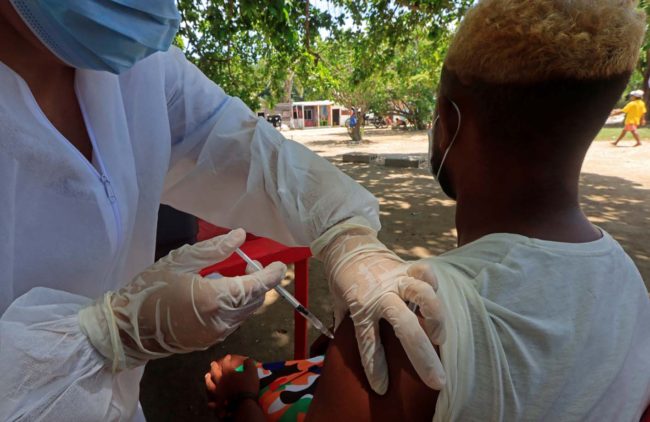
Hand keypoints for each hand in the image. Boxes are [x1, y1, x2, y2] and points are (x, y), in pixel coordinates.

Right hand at [78, 229, 286, 370]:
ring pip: (245, 313)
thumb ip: (213, 250)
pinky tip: (220, 296)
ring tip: (233, 279)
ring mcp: (215, 335)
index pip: (253, 286)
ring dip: (248, 296)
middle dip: (260, 284)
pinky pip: (232, 323)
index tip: (282, 266)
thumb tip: (239, 236)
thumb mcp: (179, 261)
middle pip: (253, 301)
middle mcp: (220, 320)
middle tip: (257, 268)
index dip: (270, 276)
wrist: (125, 330)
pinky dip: (235, 308)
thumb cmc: (149, 290)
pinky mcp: (208, 343)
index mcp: (214, 298)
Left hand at [205, 354, 258, 412]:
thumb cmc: (248, 386)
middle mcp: (220, 381)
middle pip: (215, 372)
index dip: (226, 359)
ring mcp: (218, 391)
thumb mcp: (252, 372)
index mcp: (228, 373)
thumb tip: (247, 359)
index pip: (226, 363)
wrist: (244, 403)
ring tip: (207, 376)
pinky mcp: (218, 402)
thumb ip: (249, 363)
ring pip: (210, 384)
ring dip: (208, 379)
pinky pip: (212, 399)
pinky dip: (210, 398)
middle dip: (214, 366)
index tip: (228, 356)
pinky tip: (209, 399)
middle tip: (213, 363)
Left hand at [312, 217, 445, 393]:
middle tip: (436, 381)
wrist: (347, 244)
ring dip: (435, 318)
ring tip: (438, 337)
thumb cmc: (343, 281)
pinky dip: (433, 282)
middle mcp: (380, 295)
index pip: (369, 342)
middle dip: (422, 357)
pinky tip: (436, 296)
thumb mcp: (339, 305)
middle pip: (404, 328)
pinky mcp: (406, 268)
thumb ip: (347, 326)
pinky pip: (424, 272)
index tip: (382, 388)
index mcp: (359, 308)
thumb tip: (355, 349)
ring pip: (422, 295)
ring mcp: (396, 280)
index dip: (375, 367)